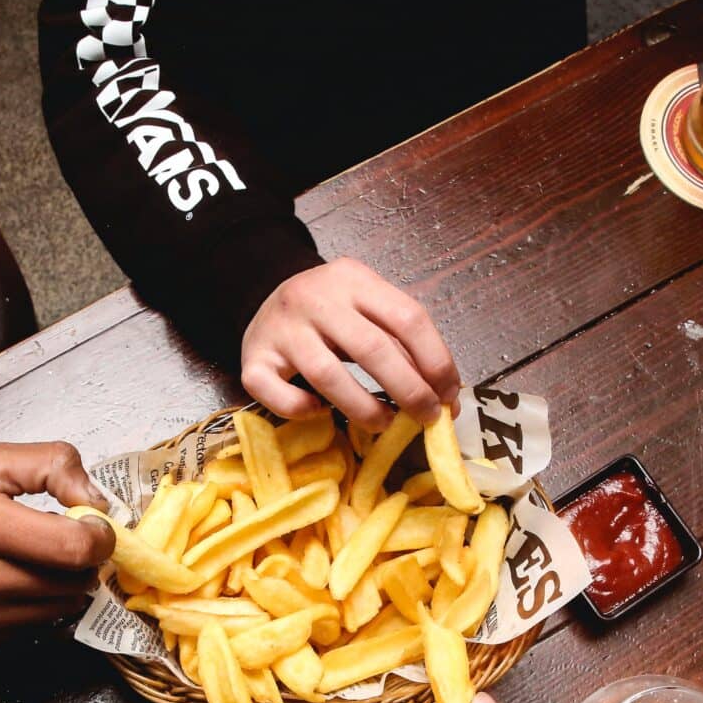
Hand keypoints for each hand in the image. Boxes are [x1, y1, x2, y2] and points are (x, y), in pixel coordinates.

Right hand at [0, 442, 114, 648]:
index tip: (93, 524)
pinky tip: (12, 581)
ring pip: (63, 607)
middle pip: (75, 581)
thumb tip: (98, 500)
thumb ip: (50, 465)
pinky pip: (39, 626)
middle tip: (65, 537)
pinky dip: (40, 604)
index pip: (73, 548)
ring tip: (36, 556)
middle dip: (83, 558)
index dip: (99, 536)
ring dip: (65, 583)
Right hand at [241, 257, 459, 426]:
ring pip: (325, 375)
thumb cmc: (328, 310)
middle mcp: (314, 298)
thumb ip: (402, 343)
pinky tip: (319, 411)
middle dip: (409, 389)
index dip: (436, 361)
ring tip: (384, 423)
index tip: (449, 395)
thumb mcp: (366, 307)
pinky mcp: (252, 359)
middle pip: (371, 348)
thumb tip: (445, 397)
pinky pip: (277, 394)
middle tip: (426, 417)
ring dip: (364, 407)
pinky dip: (302, 410)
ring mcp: (280, 329)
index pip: (407, 317)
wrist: (263, 292)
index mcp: (353, 279)